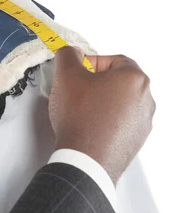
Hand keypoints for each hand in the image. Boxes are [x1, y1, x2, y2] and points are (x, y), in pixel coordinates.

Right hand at [48, 45, 155, 184]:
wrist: (85, 160)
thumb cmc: (80, 117)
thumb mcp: (66, 75)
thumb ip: (68, 55)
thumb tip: (71, 53)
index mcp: (135, 78)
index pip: (114, 60)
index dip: (92, 63)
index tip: (78, 72)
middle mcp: (146, 99)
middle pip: (118, 81)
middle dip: (97, 83)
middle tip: (77, 90)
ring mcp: (142, 122)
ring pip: (119, 102)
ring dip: (101, 102)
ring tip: (81, 110)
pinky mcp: (136, 141)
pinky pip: (120, 122)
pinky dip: (106, 120)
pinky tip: (88, 126)